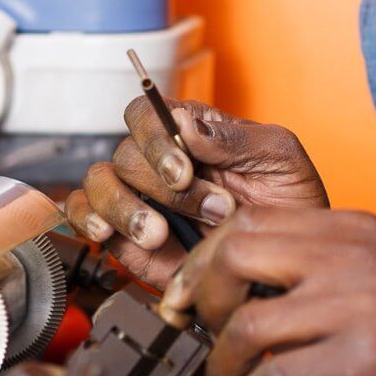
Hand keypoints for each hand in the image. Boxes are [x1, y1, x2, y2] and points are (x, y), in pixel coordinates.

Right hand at [66, 100, 325, 285]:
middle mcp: (158, 162)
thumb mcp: (279, 157)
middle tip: (211, 211)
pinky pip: (85, 219)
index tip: (184, 171)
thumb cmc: (290, 202)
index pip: (145, 113)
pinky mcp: (127, 239)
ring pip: (99, 184)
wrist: (289, 262)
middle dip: (166, 189)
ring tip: (160, 234)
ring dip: (125, 208)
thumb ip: (234, 136)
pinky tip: (108, 233)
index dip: (156, 138)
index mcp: (190, 131)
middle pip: (126, 154)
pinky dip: (88, 222)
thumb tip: (185, 121)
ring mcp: (140, 199)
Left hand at [162, 207, 375, 375]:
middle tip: (207, 335)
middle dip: (205, 299)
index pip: (252, 220)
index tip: (198, 296)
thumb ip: (328, 261)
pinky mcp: (368, 356)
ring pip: (249, 324)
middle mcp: (353, 256)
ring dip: (225, 362)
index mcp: (355, 228)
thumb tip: (251, 277)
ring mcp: (360, 305)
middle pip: (236, 254)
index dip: (210, 261)